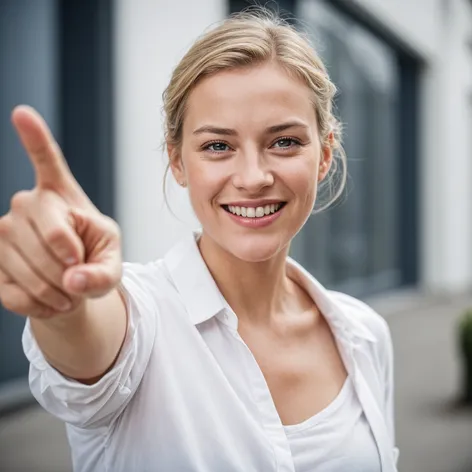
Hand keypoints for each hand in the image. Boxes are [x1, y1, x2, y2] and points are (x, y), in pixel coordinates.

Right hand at [0, 106, 121, 317]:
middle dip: (72, 267)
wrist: (70, 285)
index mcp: (62, 196)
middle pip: (49, 236)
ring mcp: (4, 231)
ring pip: (27, 266)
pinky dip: (39, 305)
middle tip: (81, 278)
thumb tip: (73, 279)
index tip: (23, 113)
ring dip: (56, 290)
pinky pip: (13, 292)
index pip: (47, 162)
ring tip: (70, 292)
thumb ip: (102, 273)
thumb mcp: (112, 264)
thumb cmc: (94, 262)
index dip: (35, 139)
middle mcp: (27, 205)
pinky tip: (51, 300)